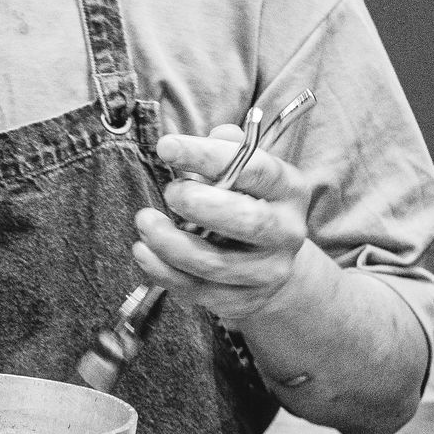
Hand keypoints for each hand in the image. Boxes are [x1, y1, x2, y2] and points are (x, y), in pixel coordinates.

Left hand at [132, 124, 312, 328]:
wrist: (271, 265)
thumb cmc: (248, 204)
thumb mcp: (247, 173)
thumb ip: (230, 149)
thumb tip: (217, 132)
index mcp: (289, 190)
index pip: (256, 169)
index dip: (208, 155)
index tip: (166, 147)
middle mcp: (286, 232)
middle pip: (248, 222)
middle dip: (200, 204)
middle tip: (170, 192)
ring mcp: (266, 272)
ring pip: (215, 263)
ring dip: (171, 242)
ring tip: (145, 221)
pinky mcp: (242, 301)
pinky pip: (197, 290)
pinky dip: (163, 271)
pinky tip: (143, 251)